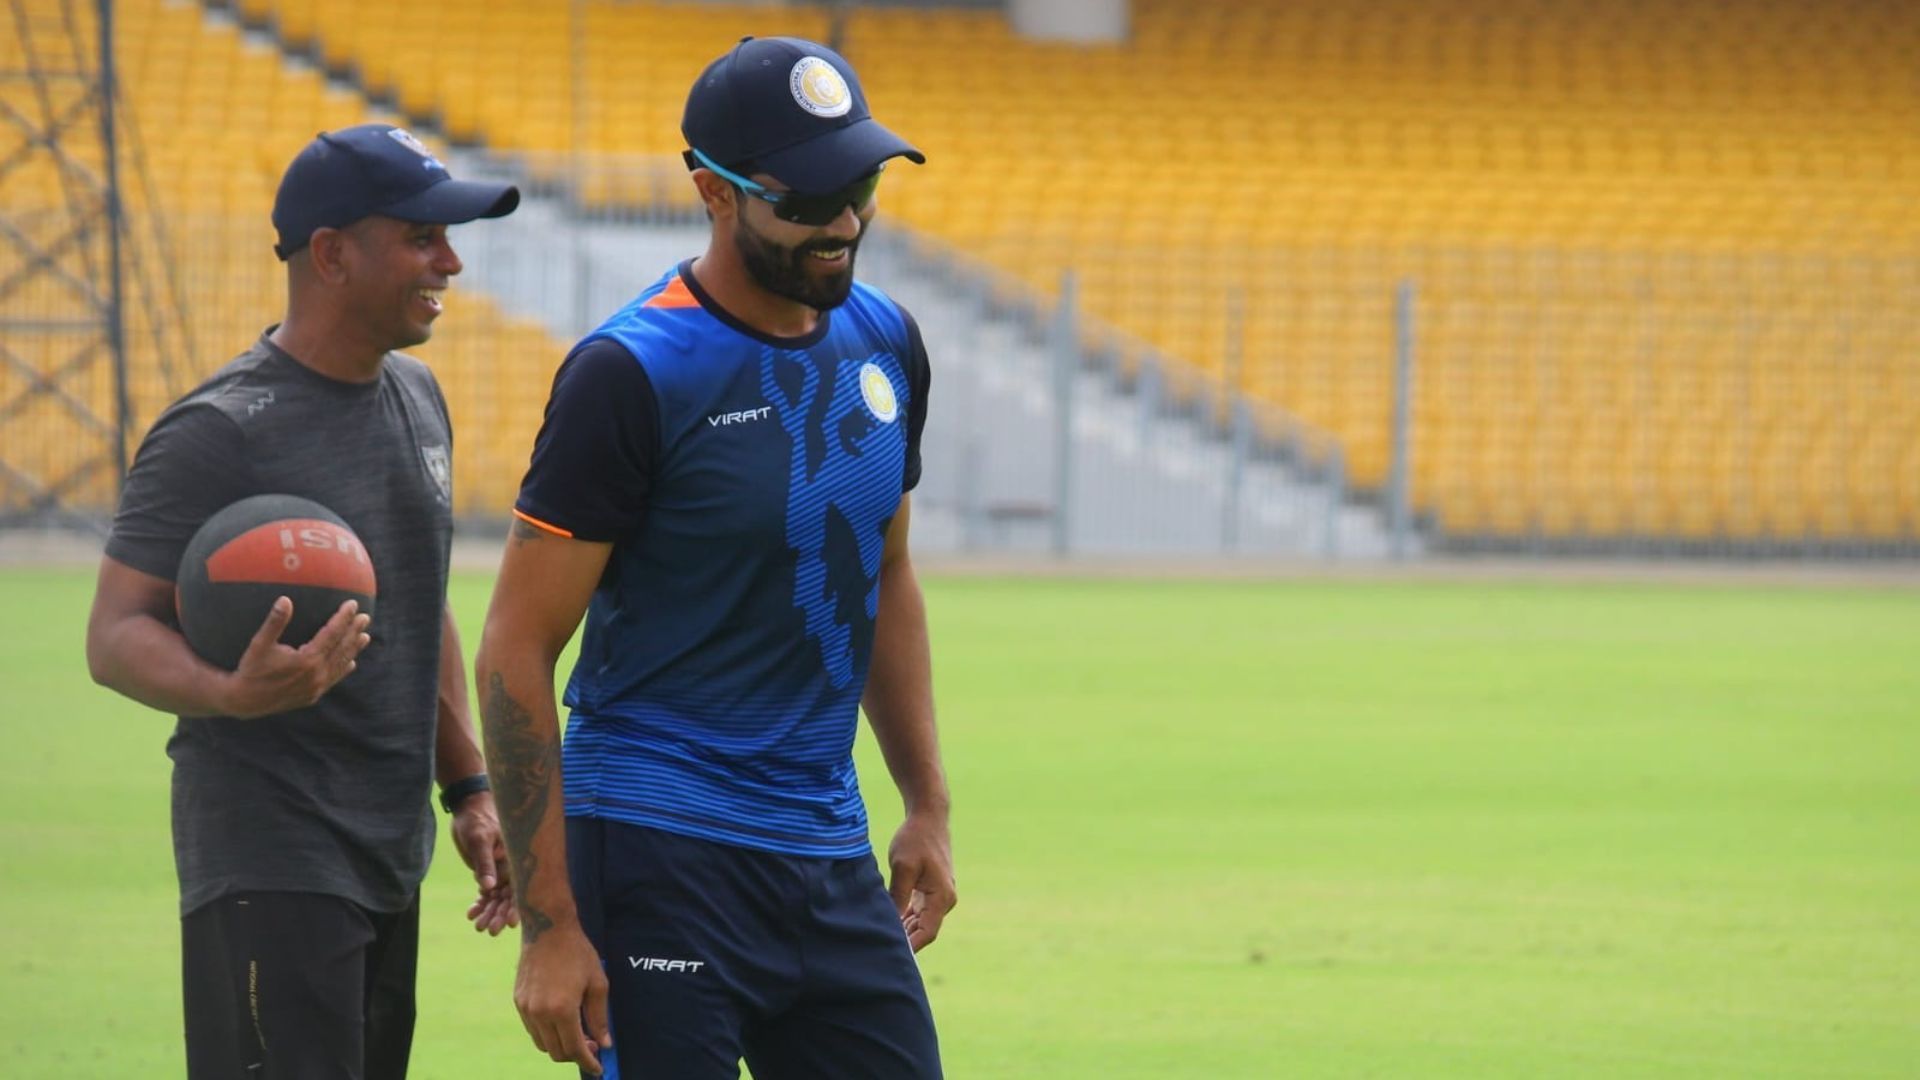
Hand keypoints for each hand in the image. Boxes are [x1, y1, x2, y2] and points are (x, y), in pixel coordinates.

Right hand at [219, 598, 371, 718]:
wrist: (243, 702)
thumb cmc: (251, 669)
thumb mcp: (260, 644)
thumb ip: (275, 622)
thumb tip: (285, 599)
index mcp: (308, 660)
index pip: (332, 633)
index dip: (343, 618)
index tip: (352, 604)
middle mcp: (317, 675)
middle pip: (342, 648)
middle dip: (354, 631)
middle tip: (365, 617)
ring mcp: (316, 687)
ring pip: (341, 664)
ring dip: (353, 649)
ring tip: (365, 636)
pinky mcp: (312, 696)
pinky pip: (333, 679)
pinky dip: (343, 669)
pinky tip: (351, 663)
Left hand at [450, 793, 516, 934]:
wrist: (467, 805)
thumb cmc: (476, 818)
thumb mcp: (479, 839)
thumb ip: (485, 863)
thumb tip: (489, 887)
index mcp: (514, 859)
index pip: (519, 888)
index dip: (517, 907)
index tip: (511, 923)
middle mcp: (509, 867)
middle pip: (508, 897)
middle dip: (500, 914)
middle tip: (489, 931)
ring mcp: (498, 870)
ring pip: (496, 897)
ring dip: (489, 911)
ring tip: (477, 925)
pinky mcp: (487, 870)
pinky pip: (486, 891)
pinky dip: (480, 902)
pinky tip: (471, 913)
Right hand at [514, 924, 611, 1074]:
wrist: (548, 928)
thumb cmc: (577, 953)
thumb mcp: (597, 983)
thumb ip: (599, 1017)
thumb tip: (604, 1043)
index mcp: (562, 1009)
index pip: (574, 1049)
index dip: (588, 1062)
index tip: (598, 1068)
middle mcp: (540, 1013)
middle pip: (556, 1052)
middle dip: (576, 1055)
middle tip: (592, 1045)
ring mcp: (526, 1008)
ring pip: (542, 1043)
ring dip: (560, 1045)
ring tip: (578, 1032)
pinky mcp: (518, 1001)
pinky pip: (533, 1029)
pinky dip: (547, 1033)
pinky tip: (561, 1021)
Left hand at [887, 811, 955, 951]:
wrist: (929, 817)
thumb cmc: (916, 839)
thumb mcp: (902, 868)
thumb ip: (898, 897)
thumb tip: (890, 923)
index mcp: (942, 897)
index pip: (927, 932)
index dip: (911, 947)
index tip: (891, 954)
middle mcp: (946, 900)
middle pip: (925, 930)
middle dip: (906, 940)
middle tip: (880, 949)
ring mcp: (940, 895)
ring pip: (921, 922)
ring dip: (905, 930)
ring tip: (881, 938)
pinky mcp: (933, 889)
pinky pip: (920, 911)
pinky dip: (906, 918)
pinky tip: (890, 922)